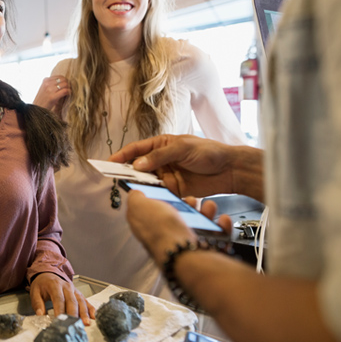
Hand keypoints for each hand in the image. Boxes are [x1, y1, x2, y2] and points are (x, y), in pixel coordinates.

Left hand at [29, 273, 94, 323]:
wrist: (48, 274)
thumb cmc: (42, 284)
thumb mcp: (35, 291)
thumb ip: (37, 303)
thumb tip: (40, 314)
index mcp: (55, 285)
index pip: (59, 299)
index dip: (60, 310)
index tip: (60, 320)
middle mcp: (66, 286)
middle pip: (72, 301)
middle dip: (73, 314)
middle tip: (73, 325)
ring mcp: (74, 290)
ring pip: (81, 301)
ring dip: (84, 313)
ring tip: (86, 323)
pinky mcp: (78, 293)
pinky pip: (86, 301)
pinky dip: (91, 308)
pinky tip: (94, 316)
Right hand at [33, 75, 69, 117]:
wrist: (36, 109)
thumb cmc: (42, 100)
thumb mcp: (44, 89)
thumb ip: (51, 84)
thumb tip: (64, 81)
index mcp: (45, 80)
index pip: (60, 76)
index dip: (65, 81)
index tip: (67, 85)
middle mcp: (47, 83)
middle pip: (63, 80)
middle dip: (68, 84)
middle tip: (70, 89)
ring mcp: (49, 90)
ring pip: (65, 84)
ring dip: (69, 88)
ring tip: (69, 92)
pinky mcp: (52, 97)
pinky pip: (65, 91)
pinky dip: (69, 92)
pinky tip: (69, 95)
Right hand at [108, 134, 236, 197]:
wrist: (230, 170)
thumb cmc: (209, 152)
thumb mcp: (182, 148)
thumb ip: (159, 156)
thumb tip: (138, 164)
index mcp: (161, 145)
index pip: (136, 150)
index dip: (122, 155)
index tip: (110, 163)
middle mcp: (161, 160)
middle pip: (139, 167)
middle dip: (130, 173)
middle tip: (121, 178)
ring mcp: (167, 175)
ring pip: (148, 181)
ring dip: (143, 185)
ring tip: (138, 188)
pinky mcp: (174, 190)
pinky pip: (160, 193)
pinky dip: (155, 195)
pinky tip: (154, 196)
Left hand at [125, 190, 231, 264]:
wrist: (185, 253)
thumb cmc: (162, 231)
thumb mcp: (139, 205)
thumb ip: (136, 198)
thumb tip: (135, 193)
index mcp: (148, 227)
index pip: (152, 213)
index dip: (161, 200)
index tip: (169, 191)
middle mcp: (166, 237)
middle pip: (178, 218)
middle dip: (187, 205)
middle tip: (192, 200)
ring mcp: (186, 246)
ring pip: (198, 226)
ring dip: (206, 213)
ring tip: (208, 207)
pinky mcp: (204, 251)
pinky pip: (216, 237)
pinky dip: (221, 227)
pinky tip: (221, 221)